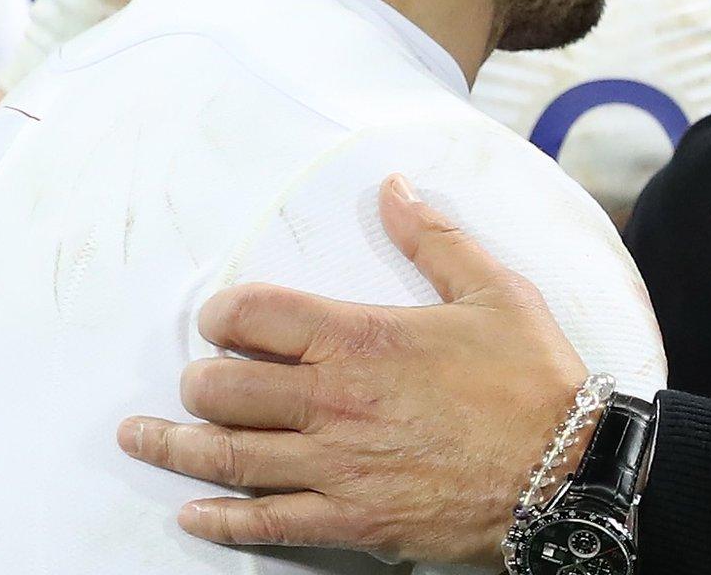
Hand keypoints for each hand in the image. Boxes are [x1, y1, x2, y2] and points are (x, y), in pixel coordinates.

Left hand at [118, 176, 586, 565]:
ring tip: (141, 438)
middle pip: (224, 388)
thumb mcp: (493, 290)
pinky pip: (266, 524)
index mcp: (361, 338)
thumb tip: (393, 187)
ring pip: (229, 456)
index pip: (255, 316)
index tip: (220, 321)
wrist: (569, 472)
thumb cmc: (533, 380)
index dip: (223, 314)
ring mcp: (338, 466)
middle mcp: (335, 401)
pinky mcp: (352, 520)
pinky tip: (191, 515)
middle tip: (195, 382)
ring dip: (175, 448)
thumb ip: (433, 237)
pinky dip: (220, 522)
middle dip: (198, 381)